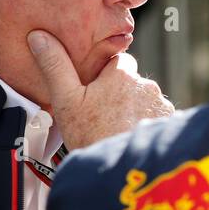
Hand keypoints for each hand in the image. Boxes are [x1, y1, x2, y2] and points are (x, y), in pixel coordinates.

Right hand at [27, 31, 173, 149]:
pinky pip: (156, 117)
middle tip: (102, 113)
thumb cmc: (91, 136)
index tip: (95, 90)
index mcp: (121, 74)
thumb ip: (55, 66)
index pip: (117, 60)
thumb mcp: (65, 100)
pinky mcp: (169, 124)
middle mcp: (146, 85)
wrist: (118, 172)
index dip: (105, 74)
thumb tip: (39, 37)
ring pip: (144, 100)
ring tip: (116, 128)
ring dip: (134, 108)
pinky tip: (131, 135)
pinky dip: (146, 123)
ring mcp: (160, 105)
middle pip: (132, 82)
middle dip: (120, 92)